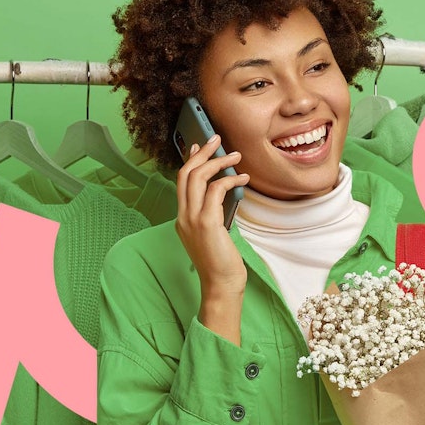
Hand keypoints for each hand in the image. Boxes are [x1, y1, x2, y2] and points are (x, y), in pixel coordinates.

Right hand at [175, 134, 250, 344]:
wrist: (221, 286)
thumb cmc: (222, 263)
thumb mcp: (215, 234)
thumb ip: (214, 214)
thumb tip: (225, 191)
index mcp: (182, 219)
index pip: (181, 182)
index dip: (190, 161)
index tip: (199, 146)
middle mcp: (183, 216)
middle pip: (185, 173)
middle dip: (201, 152)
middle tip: (216, 139)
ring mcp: (192, 219)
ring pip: (197, 177)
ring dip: (218, 161)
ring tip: (236, 155)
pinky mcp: (206, 223)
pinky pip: (216, 190)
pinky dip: (230, 179)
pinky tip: (243, 178)